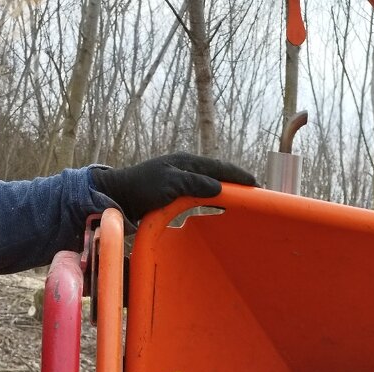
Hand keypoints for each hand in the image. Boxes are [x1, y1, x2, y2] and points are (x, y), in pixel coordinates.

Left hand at [91, 153, 256, 223]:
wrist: (118, 197)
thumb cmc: (140, 188)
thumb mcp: (169, 184)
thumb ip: (194, 184)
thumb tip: (219, 188)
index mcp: (186, 162)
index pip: (219, 167)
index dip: (238, 176)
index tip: (256, 185)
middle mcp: (185, 168)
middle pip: (218, 173)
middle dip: (236, 181)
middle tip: (253, 192)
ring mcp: (180, 179)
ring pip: (210, 183)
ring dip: (226, 190)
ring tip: (241, 199)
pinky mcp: (175, 191)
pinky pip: (201, 193)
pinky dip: (214, 197)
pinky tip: (218, 205)